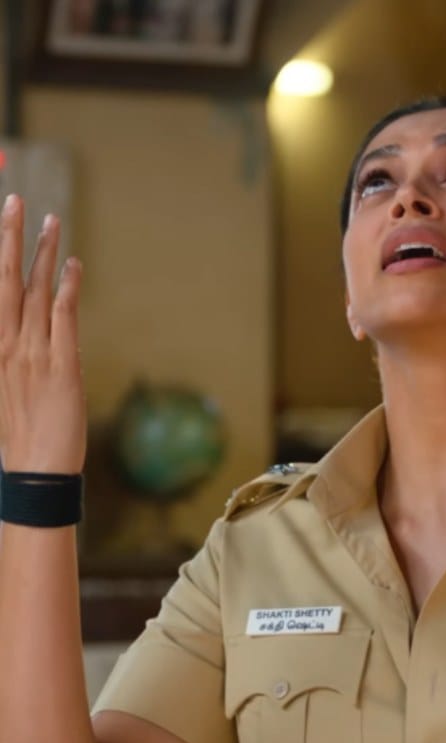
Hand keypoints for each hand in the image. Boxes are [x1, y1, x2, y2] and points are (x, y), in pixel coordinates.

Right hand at [0, 195, 84, 473]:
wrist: (35, 474)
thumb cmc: (23, 440)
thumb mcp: (7, 395)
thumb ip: (13, 362)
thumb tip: (21, 340)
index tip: (1, 230)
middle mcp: (8, 348)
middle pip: (6, 282)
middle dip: (9, 238)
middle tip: (13, 200)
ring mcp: (34, 355)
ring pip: (37, 292)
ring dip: (44, 254)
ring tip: (50, 220)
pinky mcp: (61, 367)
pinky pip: (64, 318)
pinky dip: (69, 289)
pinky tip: (73, 265)